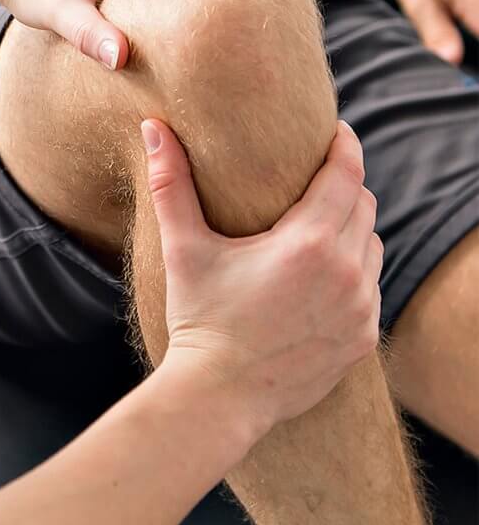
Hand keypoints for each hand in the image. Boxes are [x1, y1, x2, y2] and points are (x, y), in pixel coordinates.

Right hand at [144, 119, 381, 435]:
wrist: (219, 396)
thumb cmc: (199, 318)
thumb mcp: (183, 247)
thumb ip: (170, 183)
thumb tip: (152, 128)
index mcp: (307, 244)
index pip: (346, 176)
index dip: (344, 146)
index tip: (336, 131)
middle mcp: (346, 274)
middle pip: (364, 206)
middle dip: (345, 185)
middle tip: (317, 177)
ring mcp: (360, 310)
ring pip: (372, 246)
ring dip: (353, 229)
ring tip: (320, 224)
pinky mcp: (363, 339)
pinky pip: (371, 288)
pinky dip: (355, 271)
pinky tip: (324, 274)